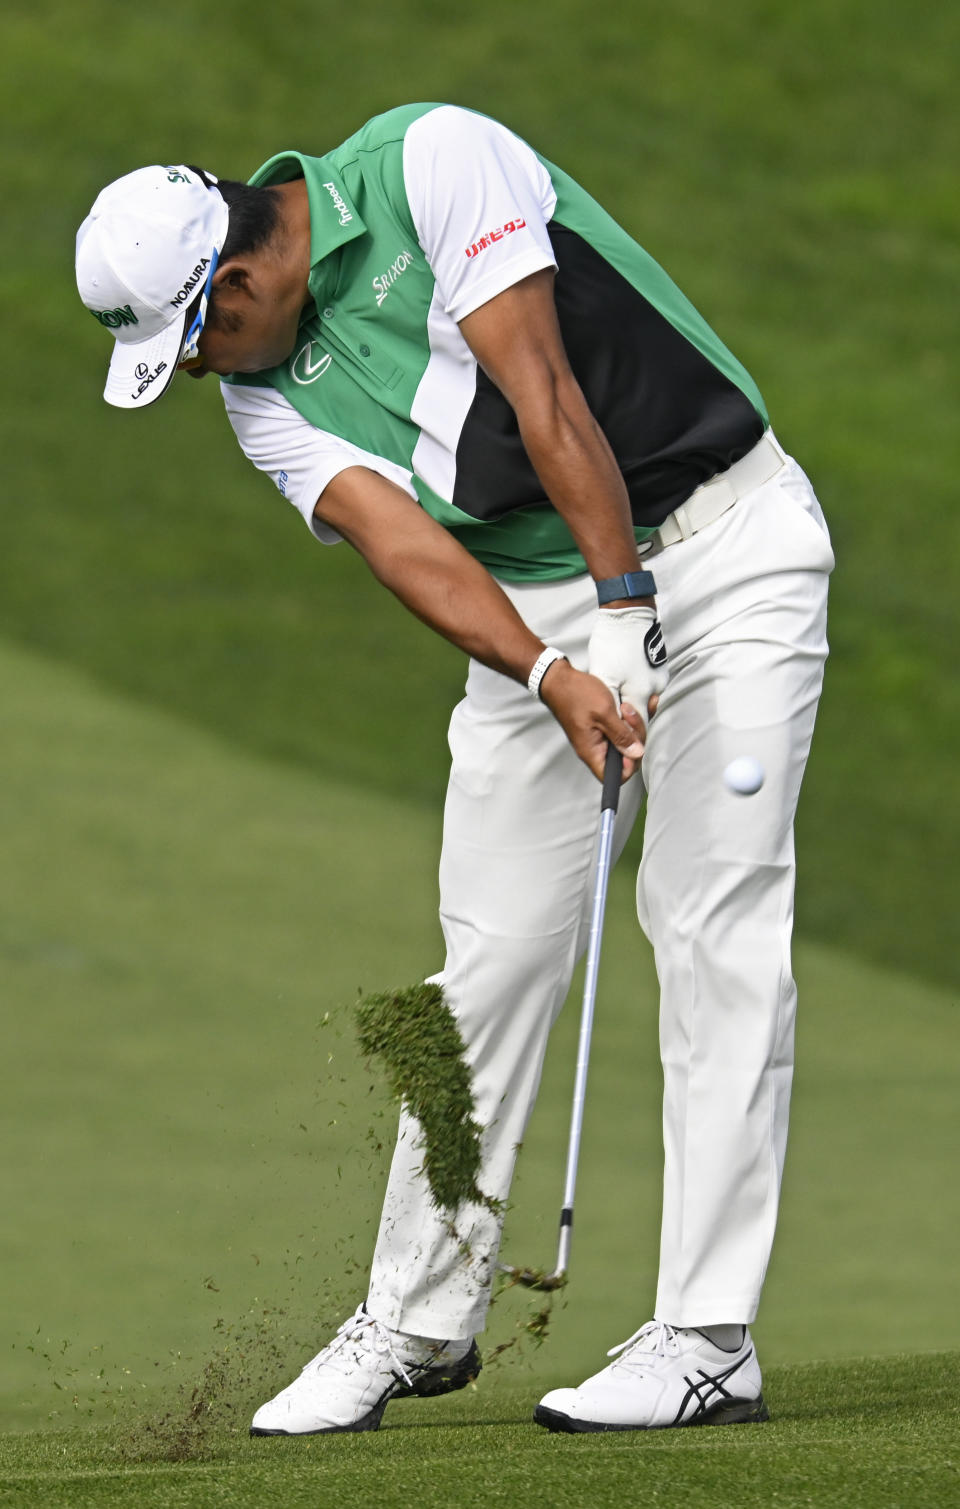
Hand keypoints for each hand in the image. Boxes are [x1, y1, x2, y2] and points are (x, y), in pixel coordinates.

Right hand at [539, 659, 645, 780]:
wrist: (560, 680)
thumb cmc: (575, 694)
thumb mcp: (603, 713)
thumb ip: (621, 735)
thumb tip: (637, 753)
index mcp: (592, 752)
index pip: (615, 776)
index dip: (631, 765)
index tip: (635, 744)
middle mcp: (596, 749)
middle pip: (625, 757)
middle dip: (635, 737)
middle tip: (630, 715)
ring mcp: (600, 738)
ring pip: (626, 742)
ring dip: (633, 725)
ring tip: (627, 706)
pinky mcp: (602, 728)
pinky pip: (621, 730)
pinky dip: (630, 719)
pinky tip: (632, 706)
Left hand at [587, 605, 667, 725]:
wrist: (628, 614)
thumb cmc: (614, 643)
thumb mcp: (605, 679)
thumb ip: (612, 709)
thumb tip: (617, 731)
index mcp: (642, 695)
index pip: (638, 729)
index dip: (625, 735)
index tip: (611, 730)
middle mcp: (655, 689)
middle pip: (640, 714)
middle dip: (624, 715)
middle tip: (607, 702)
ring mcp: (659, 677)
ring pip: (642, 699)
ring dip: (627, 699)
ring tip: (612, 685)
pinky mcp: (658, 668)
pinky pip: (646, 685)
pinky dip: (633, 686)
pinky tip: (622, 675)